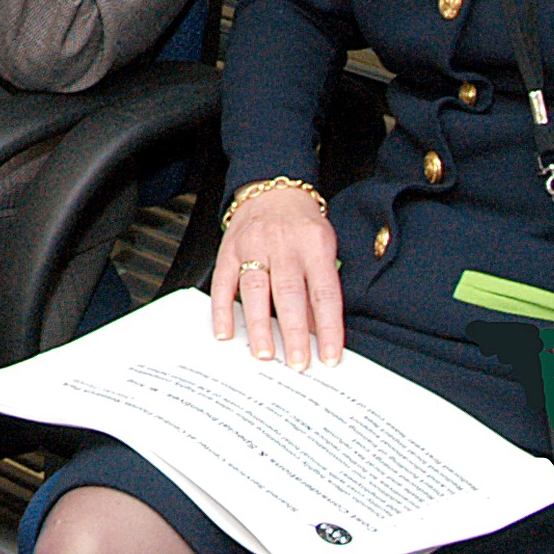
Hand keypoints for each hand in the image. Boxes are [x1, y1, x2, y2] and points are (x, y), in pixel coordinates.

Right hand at [208, 187, 344, 368]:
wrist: (272, 190)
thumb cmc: (302, 223)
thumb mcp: (324, 248)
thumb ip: (320, 287)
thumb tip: (319, 332)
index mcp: (314, 244)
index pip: (324, 293)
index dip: (329, 329)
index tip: (331, 357)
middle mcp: (283, 244)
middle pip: (290, 294)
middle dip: (294, 333)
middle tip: (297, 363)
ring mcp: (252, 245)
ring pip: (256, 290)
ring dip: (259, 326)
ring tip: (264, 354)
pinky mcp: (228, 248)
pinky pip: (223, 282)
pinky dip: (223, 309)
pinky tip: (225, 332)